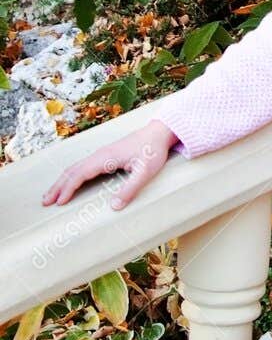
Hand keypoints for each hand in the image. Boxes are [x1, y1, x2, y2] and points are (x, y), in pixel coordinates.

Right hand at [41, 118, 179, 211]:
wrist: (158, 133)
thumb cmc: (153, 151)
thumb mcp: (145, 172)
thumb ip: (130, 189)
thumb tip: (114, 207)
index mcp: (104, 158)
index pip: (79, 174)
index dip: (67, 189)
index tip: (59, 203)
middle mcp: (98, 155)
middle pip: (71, 171)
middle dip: (57, 187)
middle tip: (45, 202)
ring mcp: (100, 155)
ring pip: (75, 168)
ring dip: (61, 182)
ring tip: (51, 195)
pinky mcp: (105, 156)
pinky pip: (82, 167)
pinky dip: (71, 177)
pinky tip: (69, 183)